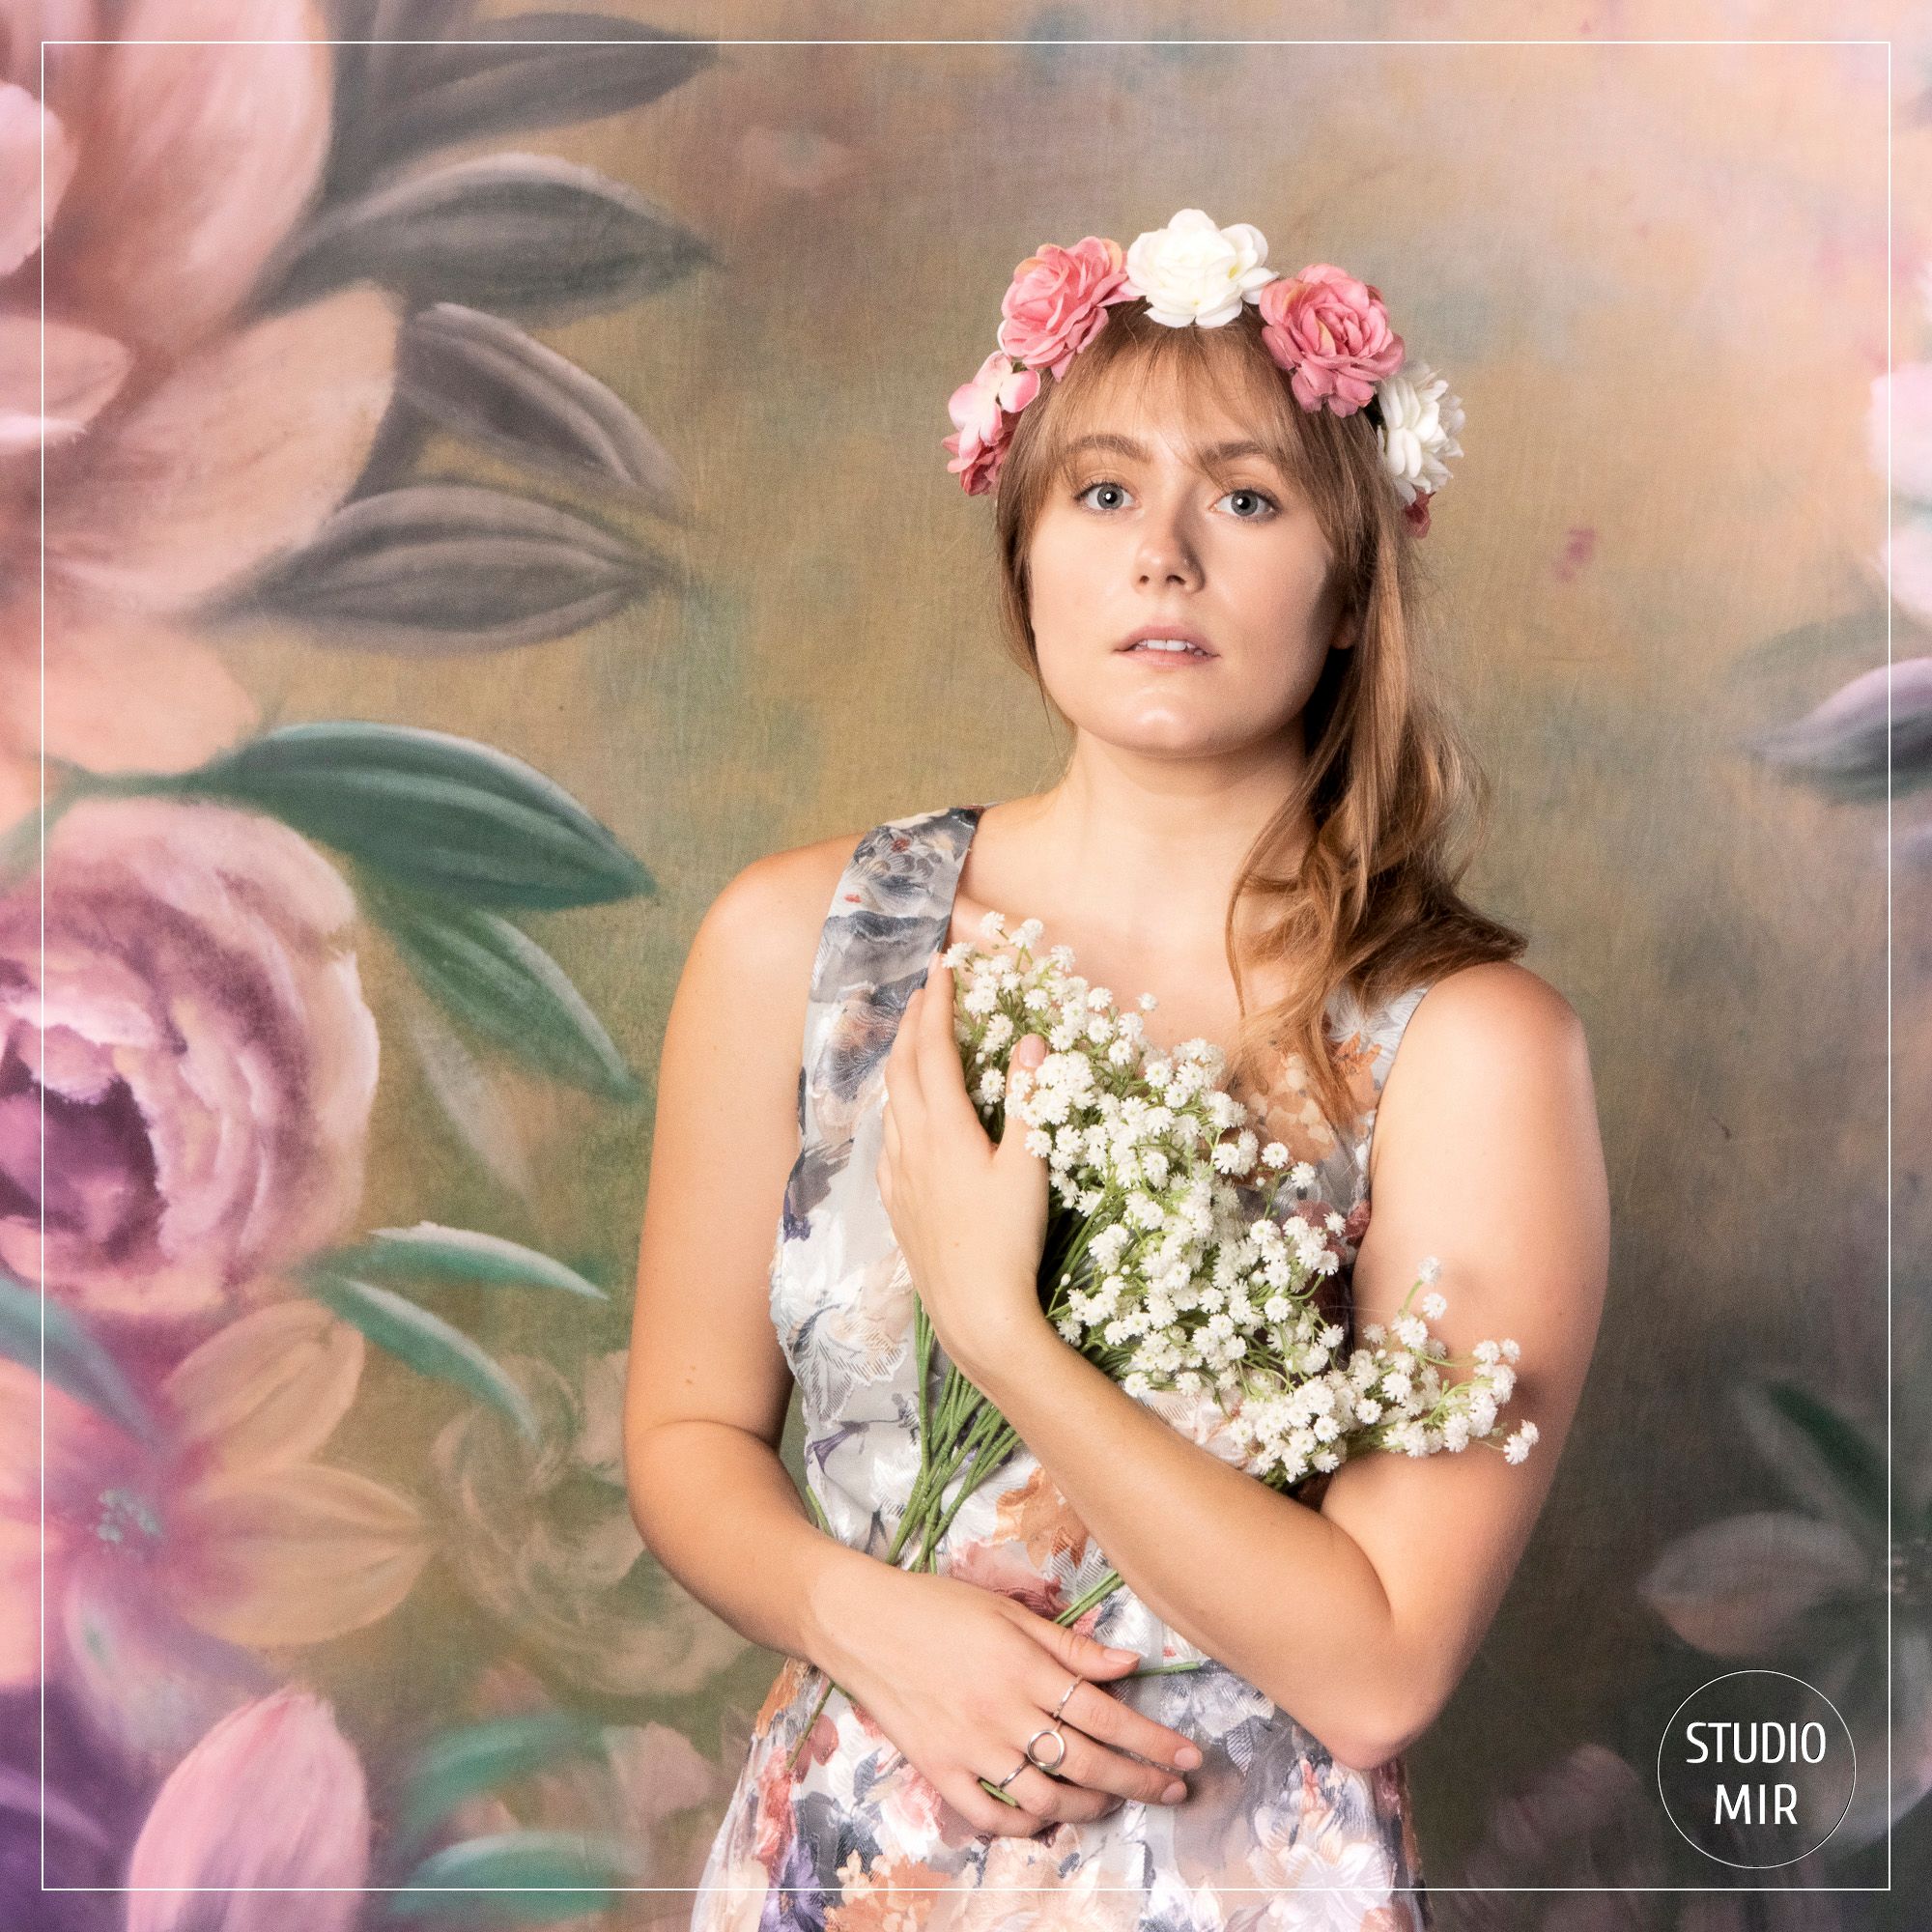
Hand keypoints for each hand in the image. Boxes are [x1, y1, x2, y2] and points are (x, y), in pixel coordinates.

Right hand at [813, 1559, 1200, 1836]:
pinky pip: (991, 1815)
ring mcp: (970, 1748)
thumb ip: (1068, 1645)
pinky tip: (1049, 1815)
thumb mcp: (1007, 1611)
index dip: (1152, 1741)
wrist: (861, 1622)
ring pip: (1046, 1798)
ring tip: (1115, 1800)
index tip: (1188, 1756)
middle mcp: (1002, 1713)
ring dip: (1091, 1806)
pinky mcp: (939, 1771)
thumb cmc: (937, 1605)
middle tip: (1173, 1789)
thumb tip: (1129, 1665)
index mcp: (1023, 1667)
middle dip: (1139, 1781)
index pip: (1105, 1714)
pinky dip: (1026, 1825)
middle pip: (1086, 1762)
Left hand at [877, 956, 1052, 1380]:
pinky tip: (902, 1115)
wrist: (975, 1312)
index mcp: (945, 1128)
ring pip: (890, 1101)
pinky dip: (895, 1106)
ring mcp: (898, 1175)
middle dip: (914, 1021)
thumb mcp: (1030, 1166)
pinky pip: (888, 1138)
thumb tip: (1031, 1040)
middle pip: (904, 1067)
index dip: (938, 1004)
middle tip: (926, 988)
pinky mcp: (897, 1203)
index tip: (942, 967)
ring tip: (913, 1038)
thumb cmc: (1009, 1241)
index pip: (934, 1049)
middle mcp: (912, 1144)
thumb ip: (1028, 1100)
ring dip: (901, 1060)